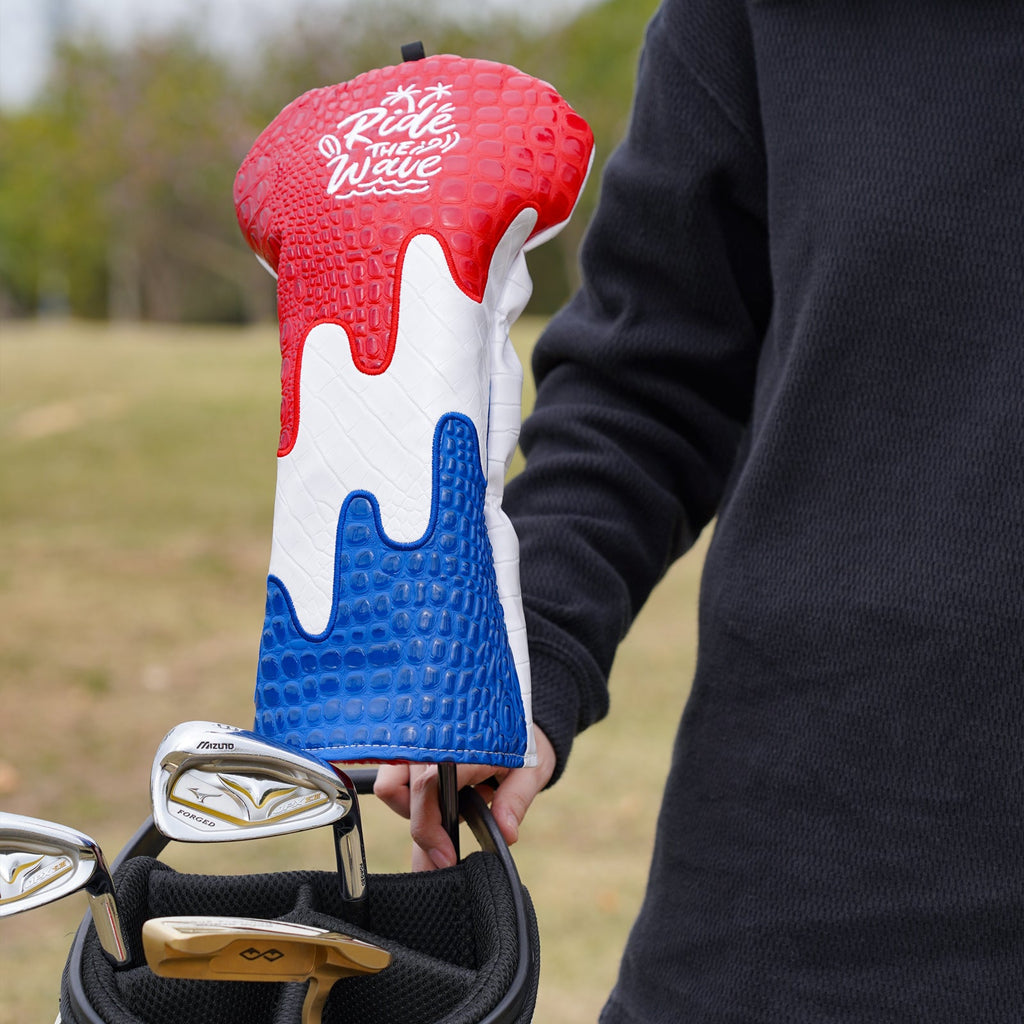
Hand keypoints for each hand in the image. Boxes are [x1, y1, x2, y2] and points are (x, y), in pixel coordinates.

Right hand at [374, 727, 555, 870]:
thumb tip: (505, 834)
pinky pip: (391, 779)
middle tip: (463, 824)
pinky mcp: (407, 744)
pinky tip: (443, 791)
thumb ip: (515, 800)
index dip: (430, 829)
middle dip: (429, 824)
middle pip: (403, 794)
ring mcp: (415, 738)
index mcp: (461, 739)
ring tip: (455, 799)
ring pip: (391, 787)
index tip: (446, 858)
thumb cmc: (522, 740)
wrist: (514, 712)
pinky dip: (410, 796)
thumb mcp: (529, 768)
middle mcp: (430, 735)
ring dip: (416, 808)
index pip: (428, 786)